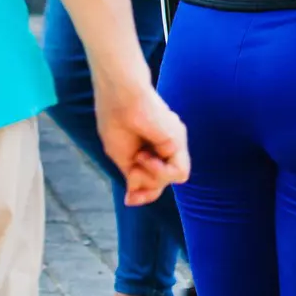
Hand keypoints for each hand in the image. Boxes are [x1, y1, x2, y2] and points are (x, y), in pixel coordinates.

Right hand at [94, 73, 189, 205]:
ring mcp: (174, 143)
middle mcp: (166, 147)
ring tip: (140, 156)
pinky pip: (178, 173)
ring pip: (170, 180)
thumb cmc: (116, 120)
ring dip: (151, 176)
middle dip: (145, 183)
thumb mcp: (122, 157)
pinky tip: (146, 156)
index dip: (146, 195)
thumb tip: (134, 199)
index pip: (157, 181)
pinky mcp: (179, 140)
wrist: (120, 96)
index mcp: (151, 150)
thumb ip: (134, 176)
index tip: (130, 199)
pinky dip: (159, 171)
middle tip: (134, 163)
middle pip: (161, 182)